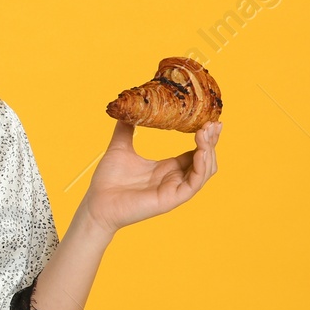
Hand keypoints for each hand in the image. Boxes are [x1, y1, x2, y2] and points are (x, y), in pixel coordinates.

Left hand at [77, 119, 220, 234]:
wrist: (96, 202)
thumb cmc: (108, 180)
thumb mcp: (120, 147)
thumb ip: (125, 128)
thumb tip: (128, 107)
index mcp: (167, 168)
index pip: (195, 151)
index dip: (204, 137)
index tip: (209, 119)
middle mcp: (174, 179)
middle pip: (205, 159)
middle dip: (212, 141)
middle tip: (214, 123)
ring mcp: (174, 189)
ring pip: (205, 171)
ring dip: (209, 151)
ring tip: (205, 132)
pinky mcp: (171, 199)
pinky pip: (194, 183)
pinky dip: (200, 166)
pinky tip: (199, 150)